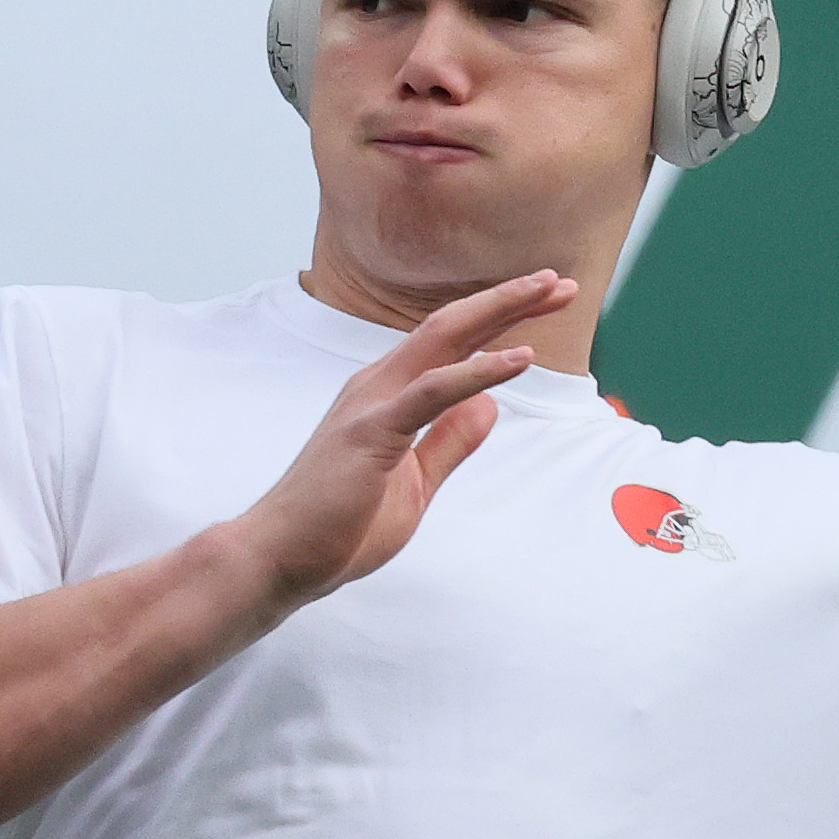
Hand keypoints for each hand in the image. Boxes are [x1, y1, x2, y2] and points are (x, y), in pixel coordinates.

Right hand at [229, 270, 578, 606]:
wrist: (278, 559)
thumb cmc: (339, 526)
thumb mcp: (415, 483)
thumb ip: (449, 443)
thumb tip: (490, 407)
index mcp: (388, 395)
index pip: (451, 342)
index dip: (499, 316)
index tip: (548, 300)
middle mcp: (378, 384)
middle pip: (452, 324)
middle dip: (508, 298)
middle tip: (560, 280)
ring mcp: (371, 403)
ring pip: (444, 339)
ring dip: (500, 310)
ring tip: (550, 291)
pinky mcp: (371, 431)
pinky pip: (433, 391)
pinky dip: (479, 370)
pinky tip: (521, 356)